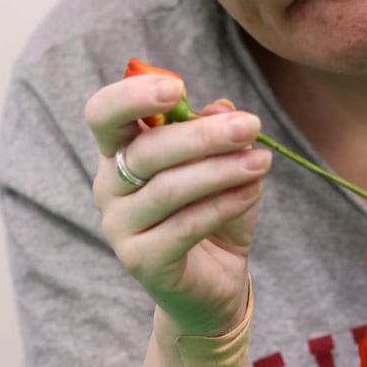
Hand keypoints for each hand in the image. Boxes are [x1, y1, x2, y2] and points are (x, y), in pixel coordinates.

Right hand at [86, 74, 271, 336]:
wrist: (214, 279)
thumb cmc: (211, 209)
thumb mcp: (219, 163)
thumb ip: (215, 131)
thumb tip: (222, 107)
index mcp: (120, 151)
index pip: (104, 114)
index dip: (132, 96)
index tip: (176, 87)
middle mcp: (109, 186)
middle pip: (146, 151)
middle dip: (203, 136)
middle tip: (250, 125)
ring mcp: (120, 226)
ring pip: (168, 189)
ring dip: (221, 170)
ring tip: (262, 161)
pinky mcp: (141, 261)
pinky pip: (184, 226)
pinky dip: (223, 205)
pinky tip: (252, 191)